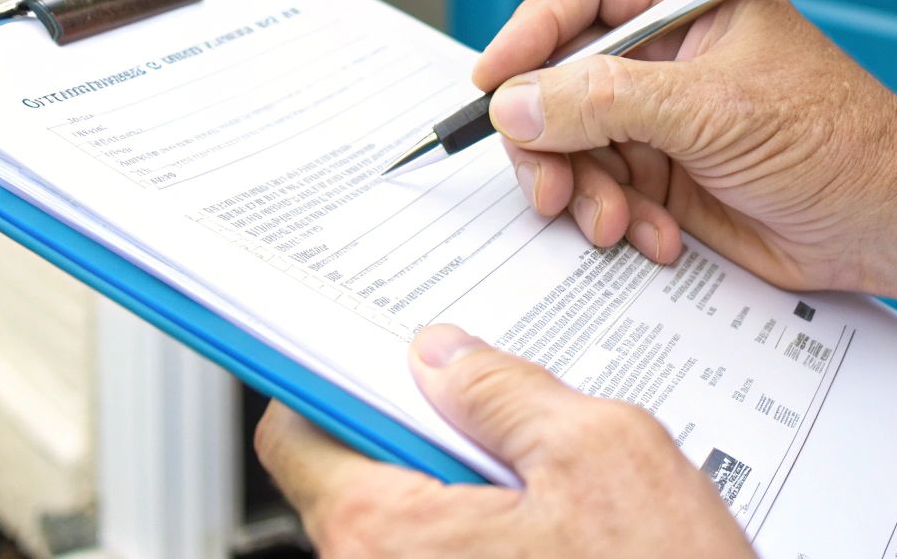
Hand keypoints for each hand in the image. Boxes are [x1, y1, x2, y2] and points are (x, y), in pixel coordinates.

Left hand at [255, 324, 750, 557]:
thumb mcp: (600, 451)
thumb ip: (505, 392)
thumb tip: (444, 356)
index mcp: (386, 534)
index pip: (296, 437)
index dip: (333, 382)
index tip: (378, 361)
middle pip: (355, 481)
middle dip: (422, 435)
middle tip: (497, 415)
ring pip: (409, 530)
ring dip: (465, 493)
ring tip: (549, 483)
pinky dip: (488, 540)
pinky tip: (561, 534)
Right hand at [473, 0, 896, 291]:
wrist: (892, 224)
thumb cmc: (841, 143)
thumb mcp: (713, 110)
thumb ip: (606, 101)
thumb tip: (518, 102)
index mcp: (690, 1)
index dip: (533, 27)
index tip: (498, 80)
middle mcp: (669, 55)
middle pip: (561, 74)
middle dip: (548, 134)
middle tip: (548, 182)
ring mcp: (665, 118)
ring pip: (573, 142)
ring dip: (583, 190)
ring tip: (613, 222)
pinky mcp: (667, 177)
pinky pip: (604, 191)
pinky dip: (616, 220)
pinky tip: (655, 238)